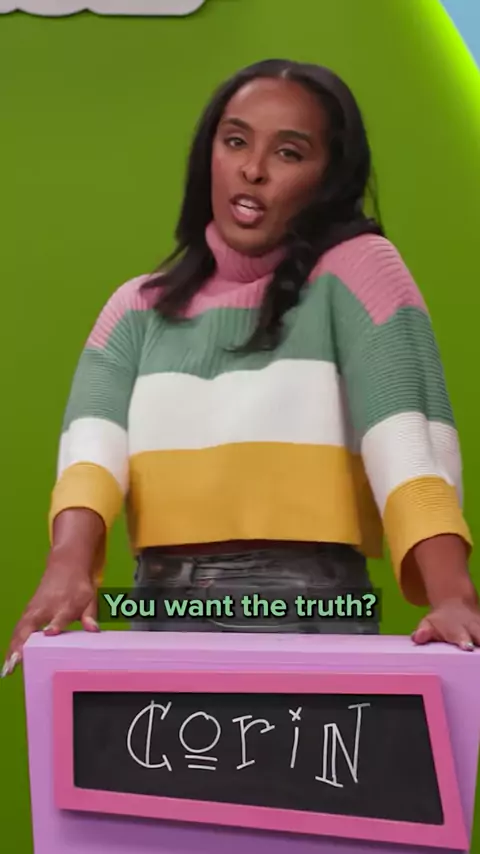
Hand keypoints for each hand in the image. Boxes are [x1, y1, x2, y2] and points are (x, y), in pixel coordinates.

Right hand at [2, 562, 98, 676]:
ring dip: (13, 649)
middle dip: (22, 645)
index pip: (59, 618)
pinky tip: (9, 661)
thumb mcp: (89, 599)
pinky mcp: (27, 613)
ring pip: (20, 631)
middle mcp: (45, 608)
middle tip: (16, 664)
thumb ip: (90, 616)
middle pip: (31, 627)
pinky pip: (18, 631)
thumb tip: (93, 629)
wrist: (66, 567)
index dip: (55, 625)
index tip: (50, 634)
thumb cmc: (79, 588)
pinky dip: (12, 646)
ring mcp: (33, 611)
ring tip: (8, 669)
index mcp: (64, 605)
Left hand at [412, 598, 479, 650]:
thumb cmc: (440, 622)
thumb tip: (418, 637)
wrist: (455, 604)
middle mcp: (473, 627)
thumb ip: (424, 632)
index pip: (460, 635)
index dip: (464, 640)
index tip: (467, 646)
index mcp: (456, 628)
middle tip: (476, 651)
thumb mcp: (428, 623)